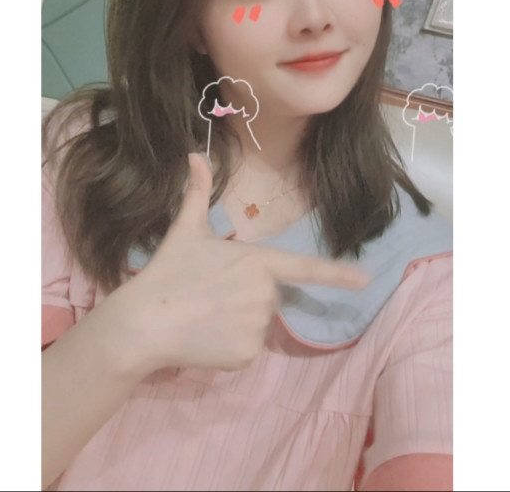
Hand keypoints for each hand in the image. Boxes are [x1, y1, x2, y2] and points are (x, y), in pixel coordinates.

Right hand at [123, 153, 368, 372]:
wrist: (144, 322)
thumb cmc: (168, 270)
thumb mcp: (185, 229)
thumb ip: (197, 192)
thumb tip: (194, 154)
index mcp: (257, 261)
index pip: (305, 267)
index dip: (337, 273)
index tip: (366, 279)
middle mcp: (265, 294)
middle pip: (267, 296)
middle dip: (244, 295)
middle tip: (210, 293)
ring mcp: (258, 327)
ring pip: (257, 323)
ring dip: (237, 320)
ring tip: (204, 314)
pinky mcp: (247, 356)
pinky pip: (246, 348)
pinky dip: (229, 346)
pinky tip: (205, 336)